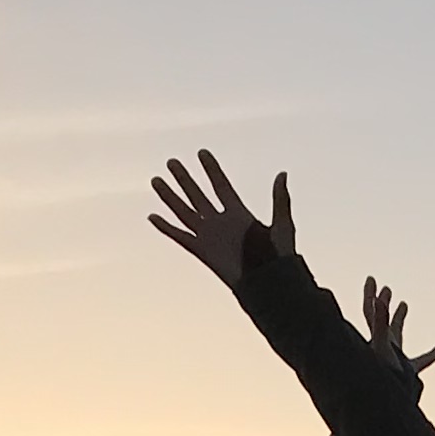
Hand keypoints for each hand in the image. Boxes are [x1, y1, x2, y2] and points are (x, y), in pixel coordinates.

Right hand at [149, 148, 293, 282]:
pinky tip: (152, 216)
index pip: (220, 185)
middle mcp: (221, 222)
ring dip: (170, 197)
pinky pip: (180, 236)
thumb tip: (282, 174)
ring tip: (156, 180)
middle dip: (184, 179)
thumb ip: (280, 199)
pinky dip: (166, 227)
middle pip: (197, 195)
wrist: (269, 282)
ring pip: (184, 211)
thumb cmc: (279, 257)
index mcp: (239, 214)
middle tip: (172, 162)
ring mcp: (210, 236)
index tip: (201, 153)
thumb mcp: (282, 223)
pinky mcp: (202, 251)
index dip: (211, 169)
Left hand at [360, 277, 434, 381]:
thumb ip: (379, 323)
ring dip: (399, 319)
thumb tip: (377, 300)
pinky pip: (421, 360)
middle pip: (381, 320)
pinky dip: (432, 353)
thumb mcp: (381, 345)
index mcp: (376, 338)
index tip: (371, 279)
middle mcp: (383, 346)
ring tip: (403, 304)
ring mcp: (394, 357)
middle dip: (383, 303)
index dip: (369, 295)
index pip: (370, 311)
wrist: (387, 401)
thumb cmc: (382, 375)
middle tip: (386, 289)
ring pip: (397, 335)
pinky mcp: (407, 371)